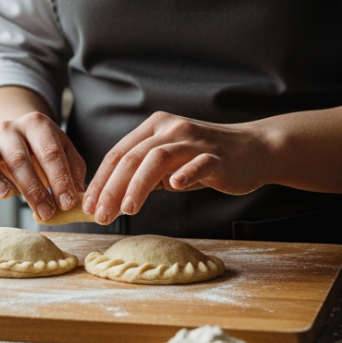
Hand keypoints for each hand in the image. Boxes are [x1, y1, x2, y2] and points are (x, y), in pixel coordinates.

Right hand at [0, 111, 86, 221]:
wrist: (16, 136)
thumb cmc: (43, 152)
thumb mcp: (63, 154)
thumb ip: (73, 171)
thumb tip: (81, 195)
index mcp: (37, 124)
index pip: (50, 151)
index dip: (60, 178)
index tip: (69, 202)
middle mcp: (9, 128)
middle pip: (19, 157)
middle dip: (34, 187)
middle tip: (47, 212)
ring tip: (6, 196)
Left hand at [83, 111, 273, 224]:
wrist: (253, 150)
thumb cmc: (206, 159)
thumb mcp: (169, 162)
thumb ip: (144, 173)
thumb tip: (109, 198)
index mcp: (155, 127)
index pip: (118, 153)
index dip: (101, 180)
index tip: (88, 206)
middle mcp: (171, 129)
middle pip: (132, 157)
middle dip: (112, 187)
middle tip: (100, 215)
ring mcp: (195, 141)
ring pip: (158, 158)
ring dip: (138, 184)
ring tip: (127, 209)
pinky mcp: (217, 156)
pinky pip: (199, 163)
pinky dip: (185, 173)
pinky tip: (175, 186)